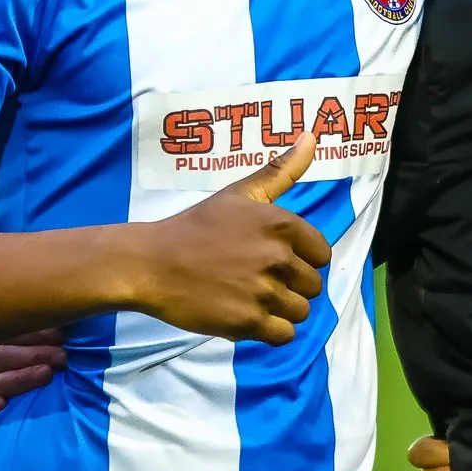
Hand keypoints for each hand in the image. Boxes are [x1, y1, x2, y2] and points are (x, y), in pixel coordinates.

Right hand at [0, 331, 67, 427]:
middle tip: (61, 357)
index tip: (61, 336)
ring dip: (16, 379)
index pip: (4, 332)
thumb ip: (27, 329)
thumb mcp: (3, 332)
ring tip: (44, 374)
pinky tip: (0, 404)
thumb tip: (61, 326)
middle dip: (32, 355)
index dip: (35, 334)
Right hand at [129, 138, 331, 343]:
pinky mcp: (248, 322)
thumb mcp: (240, 193)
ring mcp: (263, 291)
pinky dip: (269, 331)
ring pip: (300, 312)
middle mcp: (278, 257)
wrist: (150, 263)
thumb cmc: (196, 226)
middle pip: (313, 285)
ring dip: (280, 310)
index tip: (274, 258)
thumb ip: (281, 170)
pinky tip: (247, 316)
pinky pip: (284, 335)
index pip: (321, 253)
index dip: (301, 259)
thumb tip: (313, 135)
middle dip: (290, 286)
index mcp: (282, 224)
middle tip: (256, 279)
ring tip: (250, 297)